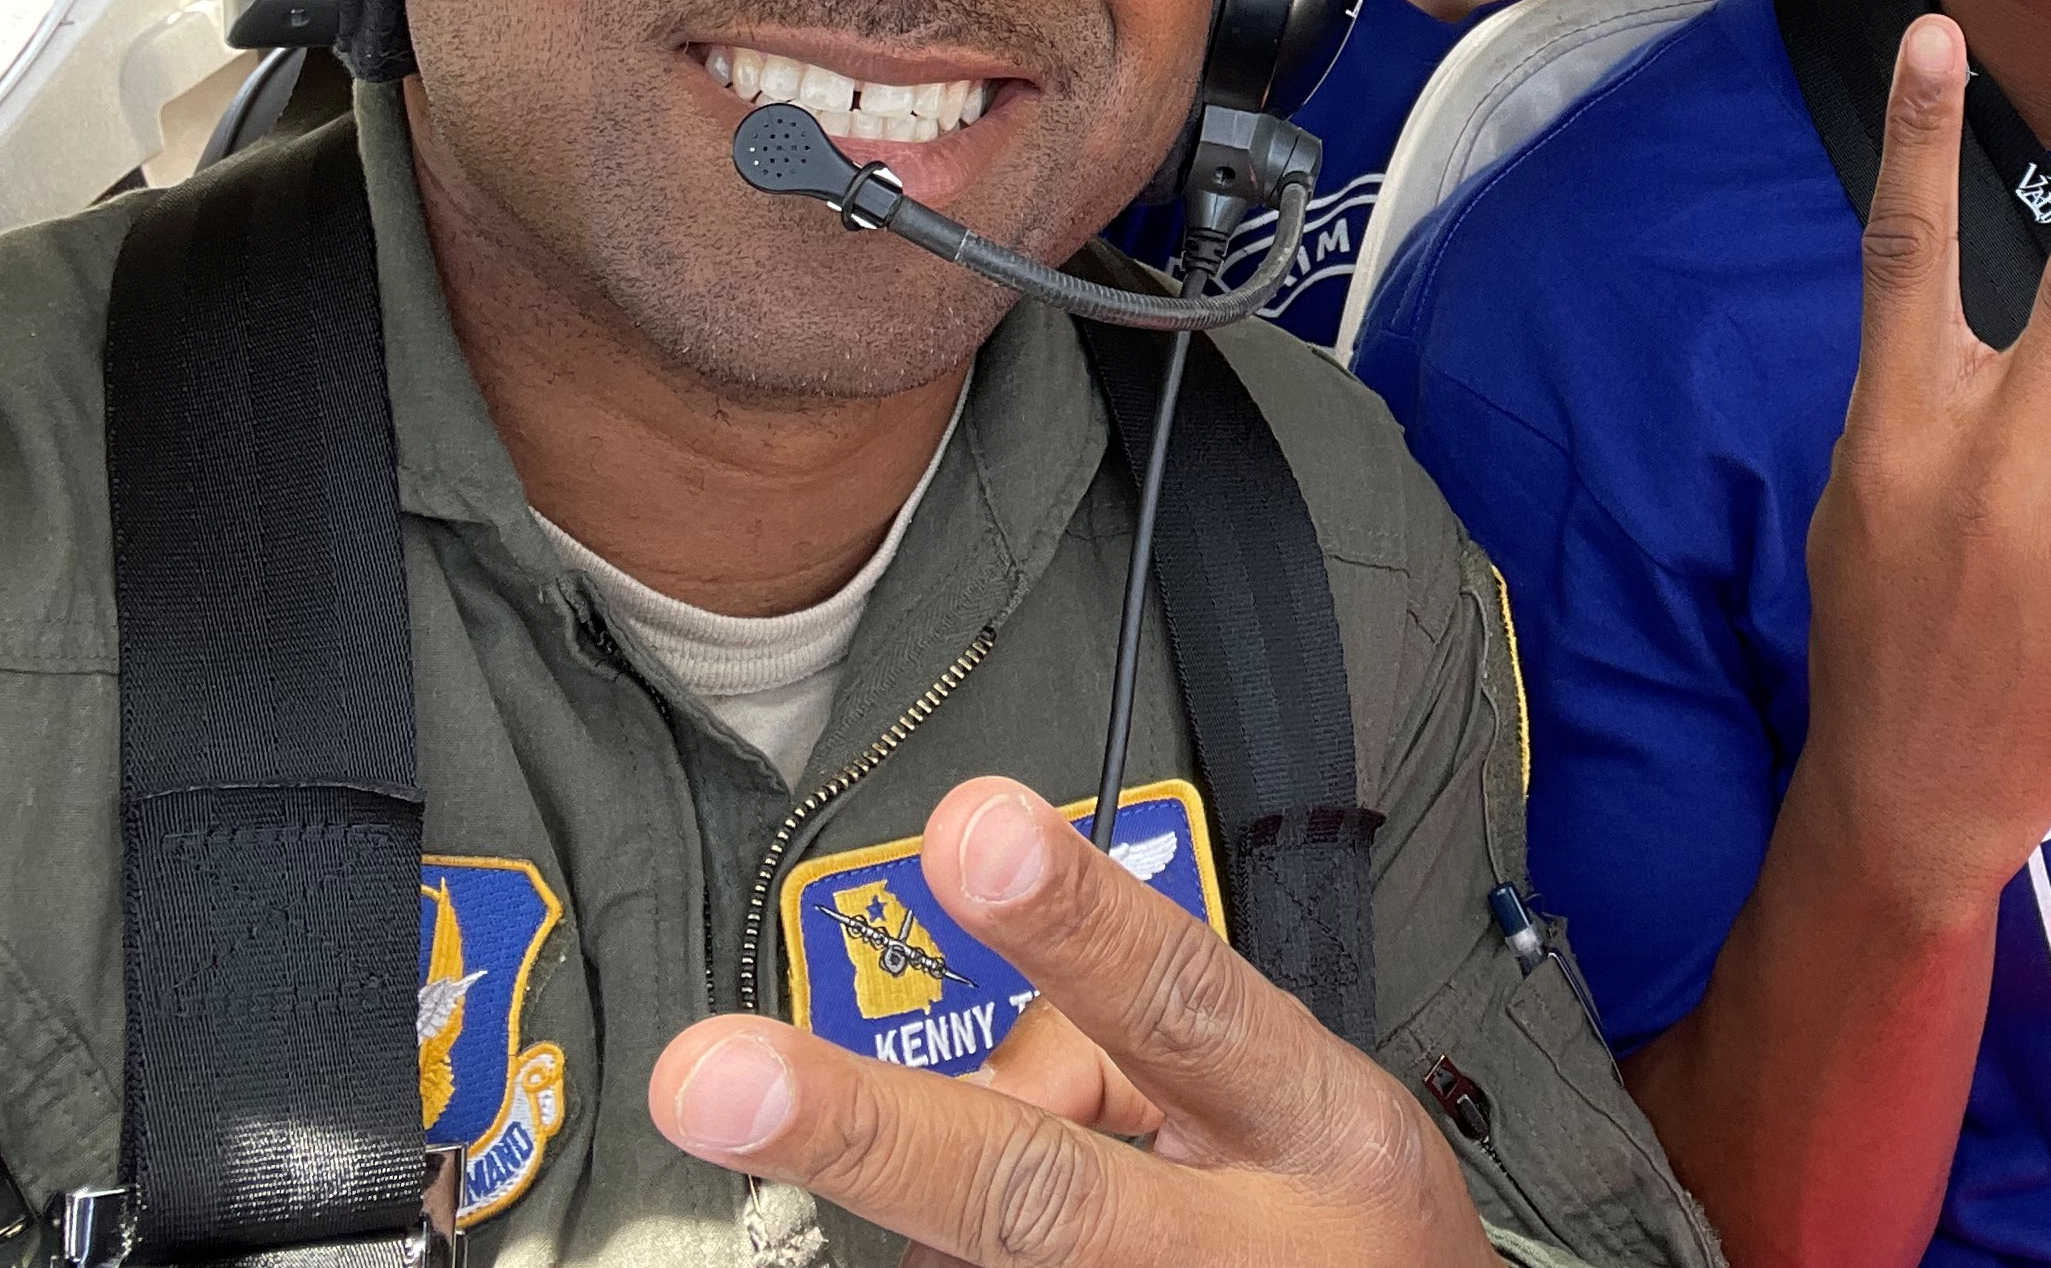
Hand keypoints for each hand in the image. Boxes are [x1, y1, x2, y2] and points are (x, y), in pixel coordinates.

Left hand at [650, 776, 1493, 1267]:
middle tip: (713, 1079)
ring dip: (938, 1219)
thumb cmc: (1336, 1226)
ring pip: (974, 1259)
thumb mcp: (1291, 1110)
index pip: (1185, 1000)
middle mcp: (1244, 1248)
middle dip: (869, 1132)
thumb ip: (1126, 1061)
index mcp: (1317, 1128)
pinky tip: (985, 1241)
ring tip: (980, 1177)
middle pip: (1033, 1194)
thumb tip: (968, 1087)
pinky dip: (949, 1257)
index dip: (1076, 922)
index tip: (972, 826)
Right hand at [1794, 15, 2050, 915]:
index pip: (1906, 253)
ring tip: (2030, 565)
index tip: (1936, 37)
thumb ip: (1936, 410)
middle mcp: (1990, 456)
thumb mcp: (1860, 499)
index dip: (1919, 137)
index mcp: (1897, 426)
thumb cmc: (1880, 629)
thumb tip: (2035, 357)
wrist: (1919, 792)